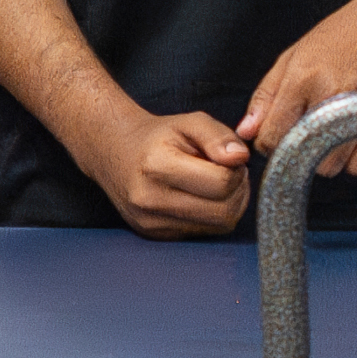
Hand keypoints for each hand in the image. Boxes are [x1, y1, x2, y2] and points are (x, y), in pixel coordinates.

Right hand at [66, 100, 254, 236]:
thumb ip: (218, 136)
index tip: (230, 160)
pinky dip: (212, 216)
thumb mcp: (190, 122)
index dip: (236, 171)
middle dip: (238, 191)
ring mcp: (151, 222)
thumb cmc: (158, 136)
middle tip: (229, 173)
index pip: (221, 183)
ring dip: (229, 205)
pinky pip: (204, 232)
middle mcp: (150, 199)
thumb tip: (241, 158)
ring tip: (217, 183)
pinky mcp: (156, 235)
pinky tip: (202, 197)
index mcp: (157, 166)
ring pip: (218, 226)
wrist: (116, 153)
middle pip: (224, 212)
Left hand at [245, 0, 356, 181]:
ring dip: (328, 157)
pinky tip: (354, 137)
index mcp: (303, 76)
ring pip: (330, 166)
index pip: (270, 135)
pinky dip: (354, 160)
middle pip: (300, 155)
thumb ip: (267, 94)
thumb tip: (246, 131)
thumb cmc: (348, 31)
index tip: (278, 135)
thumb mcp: (296, 53)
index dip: (269, 141)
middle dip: (300, 149)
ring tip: (335, 130)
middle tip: (310, 129)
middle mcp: (330, 94)